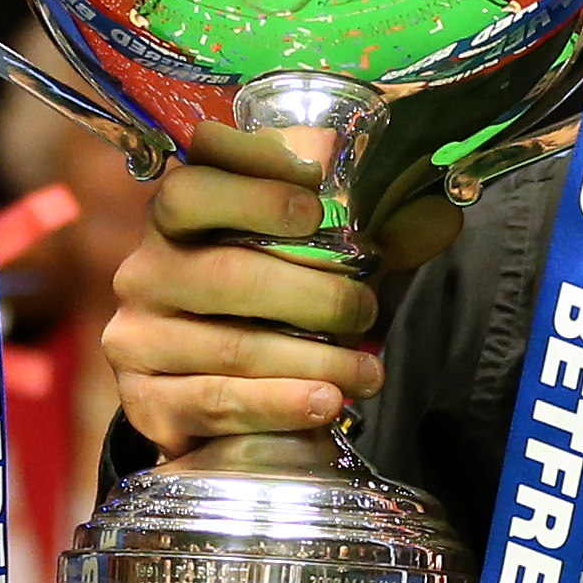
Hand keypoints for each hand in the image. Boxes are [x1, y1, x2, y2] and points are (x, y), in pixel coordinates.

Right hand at [103, 129, 459, 455]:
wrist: (207, 397)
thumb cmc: (270, 306)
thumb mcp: (321, 259)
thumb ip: (377, 232)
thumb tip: (444, 215)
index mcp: (179, 216)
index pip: (196, 180)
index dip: (252, 181)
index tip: (315, 200)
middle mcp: (147, 269)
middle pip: (227, 272)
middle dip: (313, 292)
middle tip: (366, 309)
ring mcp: (139, 337)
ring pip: (231, 345)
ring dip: (312, 357)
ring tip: (368, 372)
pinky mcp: (146, 402)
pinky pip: (218, 401)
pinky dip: (279, 402)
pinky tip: (325, 401)